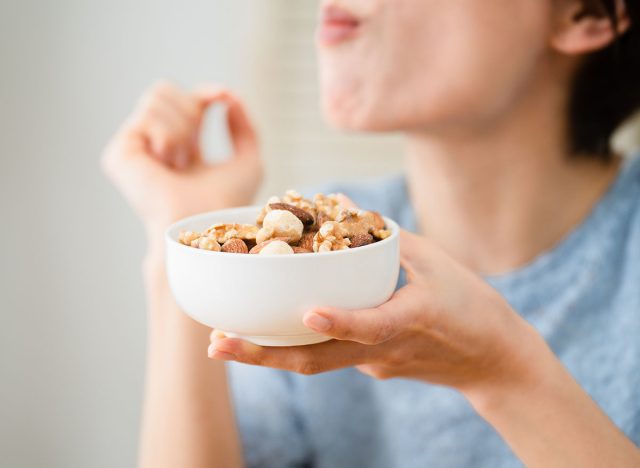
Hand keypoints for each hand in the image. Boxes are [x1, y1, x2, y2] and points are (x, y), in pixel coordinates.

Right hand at [102, 81, 261, 242]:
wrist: (205, 221)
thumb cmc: (229, 200)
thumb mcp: (249, 160)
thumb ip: (244, 126)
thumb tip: (228, 96)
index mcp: (181, 149)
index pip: (185, 103)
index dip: (204, 94)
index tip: (221, 96)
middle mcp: (153, 147)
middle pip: (164, 91)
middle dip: (190, 110)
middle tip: (193, 148)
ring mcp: (134, 150)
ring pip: (155, 97)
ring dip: (181, 128)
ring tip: (180, 162)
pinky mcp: (119, 153)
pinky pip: (147, 115)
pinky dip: (167, 137)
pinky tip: (166, 164)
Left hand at [208, 229, 544, 394]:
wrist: (494, 361)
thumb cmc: (471, 306)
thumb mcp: (437, 262)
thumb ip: (384, 234)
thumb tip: (338, 203)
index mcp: (413, 320)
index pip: (373, 327)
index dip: (341, 322)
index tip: (307, 314)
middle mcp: (385, 351)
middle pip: (319, 360)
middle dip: (265, 355)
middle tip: (216, 344)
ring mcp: (375, 365)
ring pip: (315, 364)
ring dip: (266, 355)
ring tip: (222, 343)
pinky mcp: (370, 368)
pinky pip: (327, 356)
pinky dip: (293, 343)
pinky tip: (263, 331)